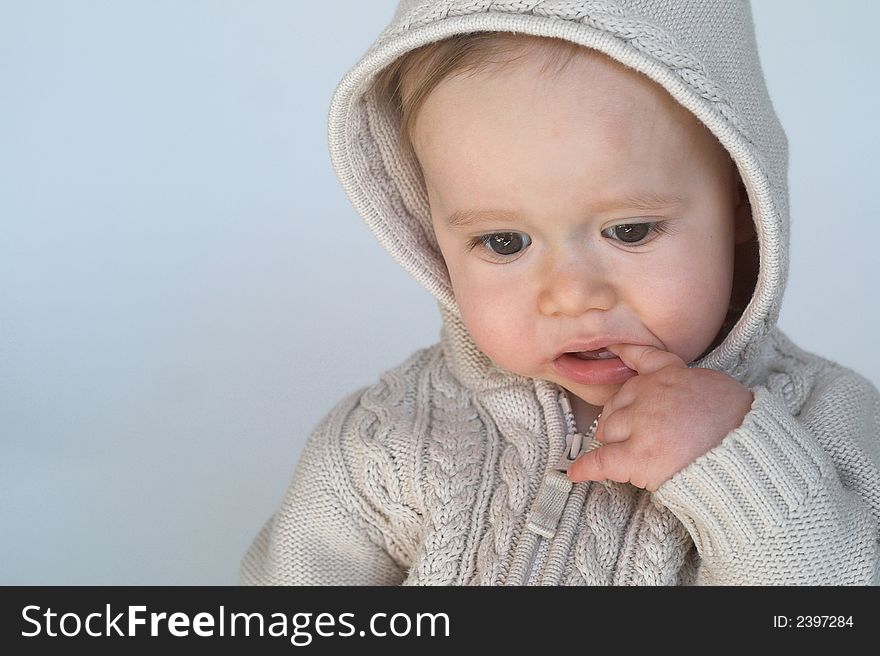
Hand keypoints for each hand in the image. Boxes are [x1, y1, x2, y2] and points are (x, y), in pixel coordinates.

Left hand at [567, 343, 753, 490]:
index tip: (613, 350)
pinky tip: (576, 472)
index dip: (624, 353)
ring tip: (627, 455)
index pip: (641, 358)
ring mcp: (639, 424)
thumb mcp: (717, 385)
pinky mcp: (636, 456)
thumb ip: (690, 384)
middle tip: (635, 435)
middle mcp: (648, 394)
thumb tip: (683, 395)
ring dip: (613, 443)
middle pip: (617, 403)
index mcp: (670, 374)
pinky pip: (601, 461)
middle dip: (620, 419)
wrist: (746, 451)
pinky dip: (587, 468)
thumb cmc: (741, 423)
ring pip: (608, 431)